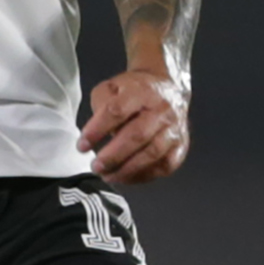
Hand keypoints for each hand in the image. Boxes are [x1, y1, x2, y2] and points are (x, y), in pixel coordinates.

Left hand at [79, 69, 189, 185]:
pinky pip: (164, 166)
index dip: (97, 130)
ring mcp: (174, 128)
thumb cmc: (135, 91)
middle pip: (138, 135)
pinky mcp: (181, 145)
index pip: (116, 111)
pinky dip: (144, 176)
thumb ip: (100, 106)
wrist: (168, 86)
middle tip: (96, 166)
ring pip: (153, 153)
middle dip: (113, 155)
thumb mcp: (111, 88)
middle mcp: (162, 109)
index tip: (82, 145)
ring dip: (127, 169)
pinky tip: (126, 177)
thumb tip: (95, 132)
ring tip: (108, 176)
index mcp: (141, 91)